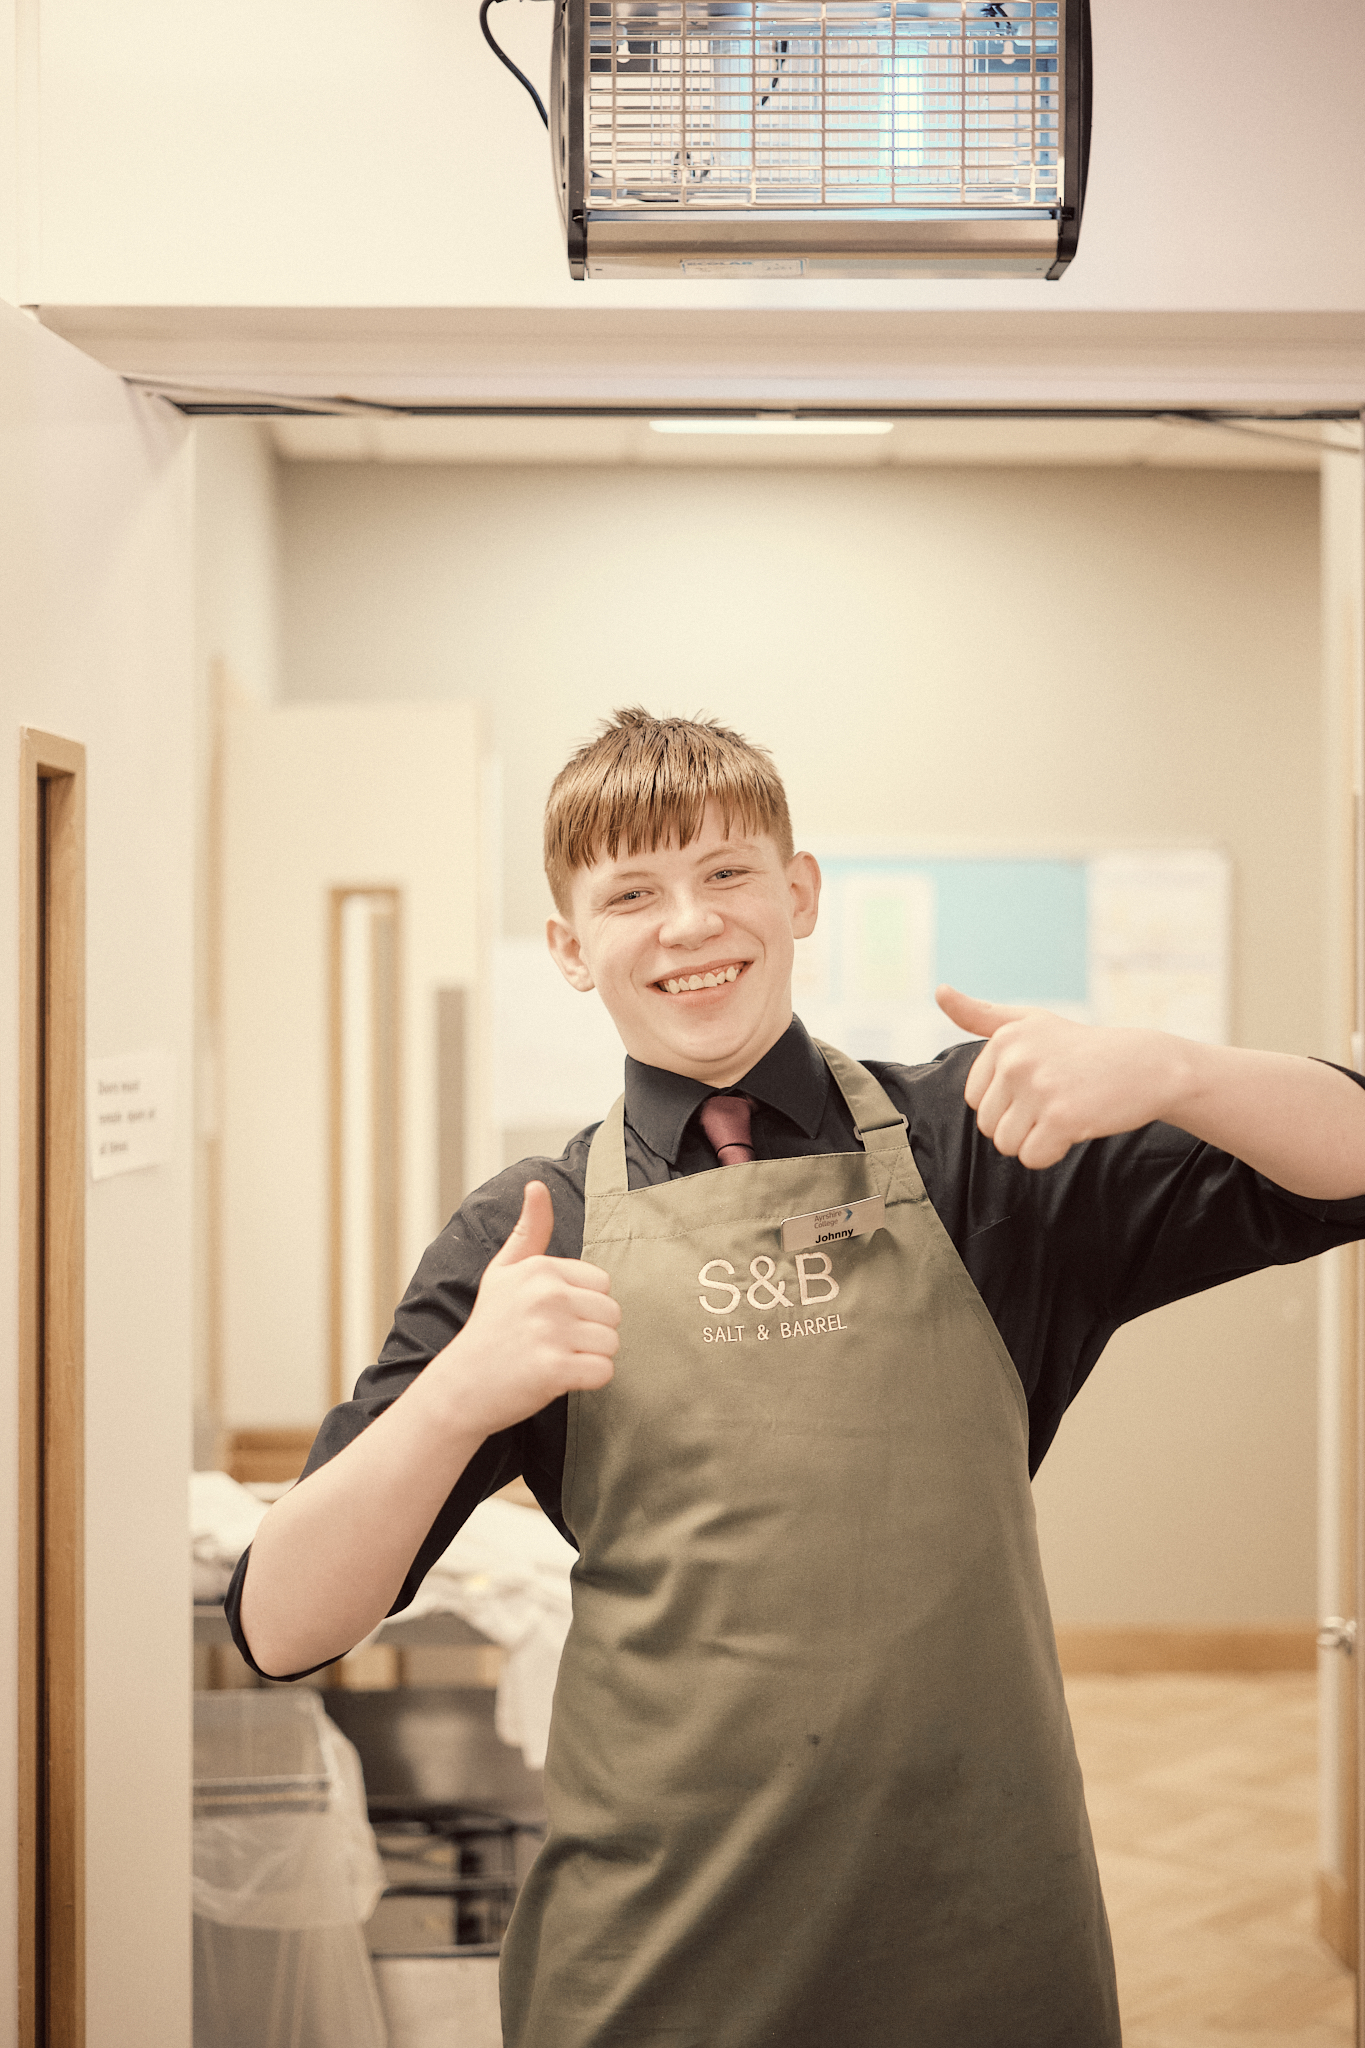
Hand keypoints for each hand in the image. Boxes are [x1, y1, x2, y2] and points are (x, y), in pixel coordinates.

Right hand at [434, 1181, 619, 1438]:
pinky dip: (588, 1380)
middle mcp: (547, 1294)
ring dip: (591, 1357)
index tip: (551, 1318)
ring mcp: (550, 1332)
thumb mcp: (503, 1271)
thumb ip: (529, 1230)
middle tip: (554, 1342)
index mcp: (540, 1268)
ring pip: (611, 1343)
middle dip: (591, 1332)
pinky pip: (604, 1372)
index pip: (602, 1283)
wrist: (460, 1387)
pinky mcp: (554, 1369)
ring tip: (555, 1359)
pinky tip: (559, 1378)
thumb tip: (537, 1184)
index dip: (583, 1305)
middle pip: (612, 1313)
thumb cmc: (489, 1328)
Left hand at [936, 986, 1185, 1170]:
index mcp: (1004, 1039)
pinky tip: (1076, 1126)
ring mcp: (1038, 1087)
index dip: (1008, 1102)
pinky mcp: (1060, 1117)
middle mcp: (1015, 1059)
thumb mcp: (1031, 1022)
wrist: (1148, 1066)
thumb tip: (939, 991)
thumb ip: (981, 1014)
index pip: (976, 1100)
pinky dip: (1052, 1153)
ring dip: (1036, 1140)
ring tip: (1066, 1110)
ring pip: (1007, 1145)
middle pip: (989, 1126)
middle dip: (1022, 1123)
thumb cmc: (1082, 1049)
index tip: (1040, 1081)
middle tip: (1058, 1097)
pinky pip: (1032, 1158)